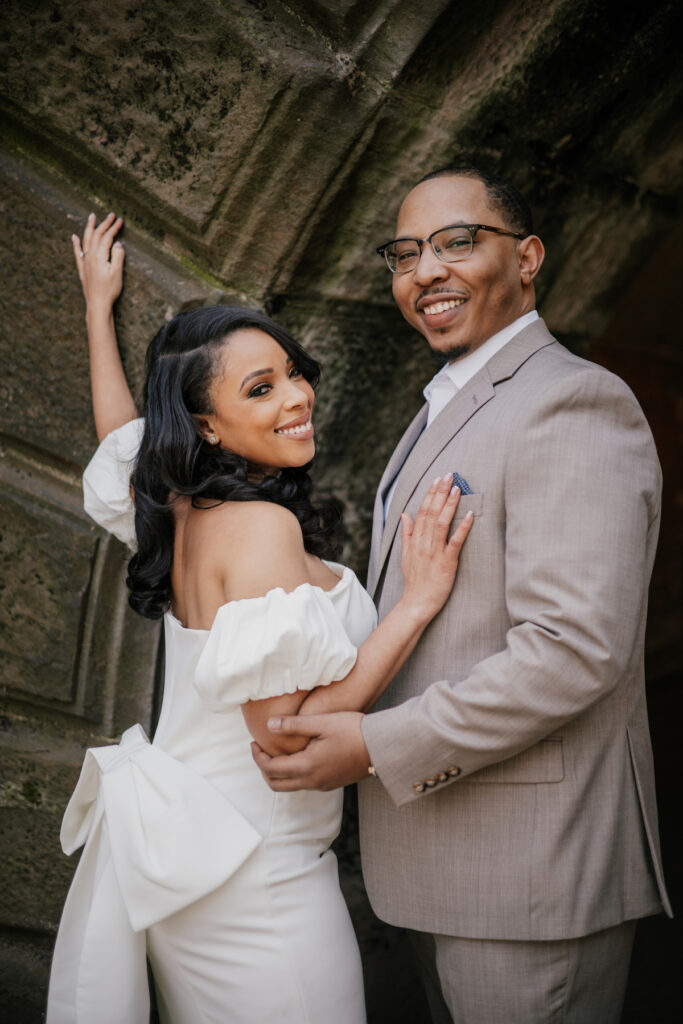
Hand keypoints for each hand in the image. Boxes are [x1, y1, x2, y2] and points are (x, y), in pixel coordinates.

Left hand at [71, 212, 124, 312]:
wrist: (97, 303)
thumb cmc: (109, 290)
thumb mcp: (117, 273)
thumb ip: (117, 256)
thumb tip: (118, 244)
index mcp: (99, 256)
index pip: (107, 237)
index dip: (114, 228)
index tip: (120, 220)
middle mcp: (90, 256)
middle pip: (97, 235)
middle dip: (104, 224)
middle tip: (111, 215)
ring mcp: (85, 261)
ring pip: (86, 240)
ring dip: (89, 227)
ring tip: (92, 217)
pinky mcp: (82, 268)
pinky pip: (77, 252)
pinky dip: (75, 243)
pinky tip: (74, 237)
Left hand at [251, 712, 369, 790]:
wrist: (382, 746)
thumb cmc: (353, 731)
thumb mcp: (321, 723)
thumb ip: (293, 725)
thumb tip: (269, 725)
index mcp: (306, 767)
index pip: (271, 768)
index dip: (257, 756)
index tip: (253, 742)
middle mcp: (312, 781)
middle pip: (276, 784)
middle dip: (263, 768)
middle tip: (260, 750)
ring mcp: (323, 785)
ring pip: (290, 786)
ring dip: (278, 773)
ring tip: (277, 752)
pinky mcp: (331, 783)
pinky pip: (304, 784)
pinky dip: (293, 774)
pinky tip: (299, 756)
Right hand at [400, 474, 473, 620]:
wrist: (417, 602)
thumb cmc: (414, 580)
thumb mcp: (406, 555)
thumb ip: (407, 534)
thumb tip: (404, 515)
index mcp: (416, 540)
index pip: (422, 511)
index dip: (430, 494)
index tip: (437, 479)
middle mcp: (424, 543)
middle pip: (432, 512)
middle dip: (440, 492)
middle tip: (449, 475)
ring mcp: (435, 552)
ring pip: (442, 523)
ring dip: (449, 504)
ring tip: (457, 488)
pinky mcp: (447, 562)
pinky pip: (455, 542)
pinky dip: (463, 527)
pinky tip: (469, 515)